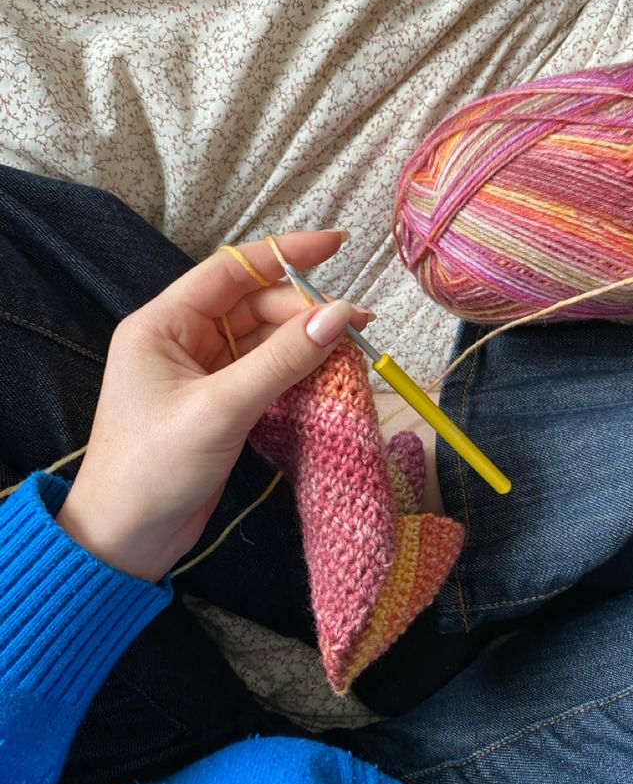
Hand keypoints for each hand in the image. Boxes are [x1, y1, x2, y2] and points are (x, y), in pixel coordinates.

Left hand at [56, 231, 371, 580]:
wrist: (125, 538)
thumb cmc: (155, 468)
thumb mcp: (220, 409)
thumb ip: (281, 360)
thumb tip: (340, 315)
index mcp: (164, 324)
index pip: (231, 270)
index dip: (284, 254)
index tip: (336, 244)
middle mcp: (183, 339)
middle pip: (255, 305)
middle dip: (304, 310)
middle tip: (355, 326)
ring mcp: (203, 372)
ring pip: (264, 340)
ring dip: (305, 342)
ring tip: (350, 348)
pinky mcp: (220, 403)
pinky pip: (265, 372)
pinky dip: (296, 371)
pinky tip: (327, 373)